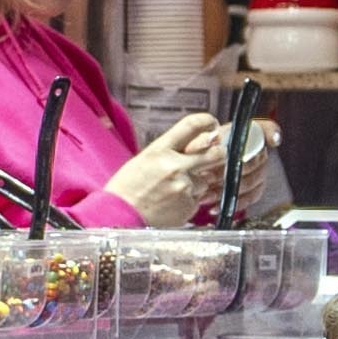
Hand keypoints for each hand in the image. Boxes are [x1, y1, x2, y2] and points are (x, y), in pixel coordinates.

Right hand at [107, 113, 268, 223]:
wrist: (119, 217)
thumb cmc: (128, 188)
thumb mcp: (144, 159)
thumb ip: (170, 150)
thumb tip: (198, 143)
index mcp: (159, 150)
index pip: (191, 125)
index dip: (206, 121)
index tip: (211, 123)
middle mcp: (175, 166)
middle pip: (214, 153)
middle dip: (218, 153)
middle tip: (216, 155)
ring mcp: (184, 187)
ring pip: (206, 179)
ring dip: (197, 182)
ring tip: (174, 189)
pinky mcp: (189, 206)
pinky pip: (199, 198)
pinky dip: (190, 199)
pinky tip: (173, 202)